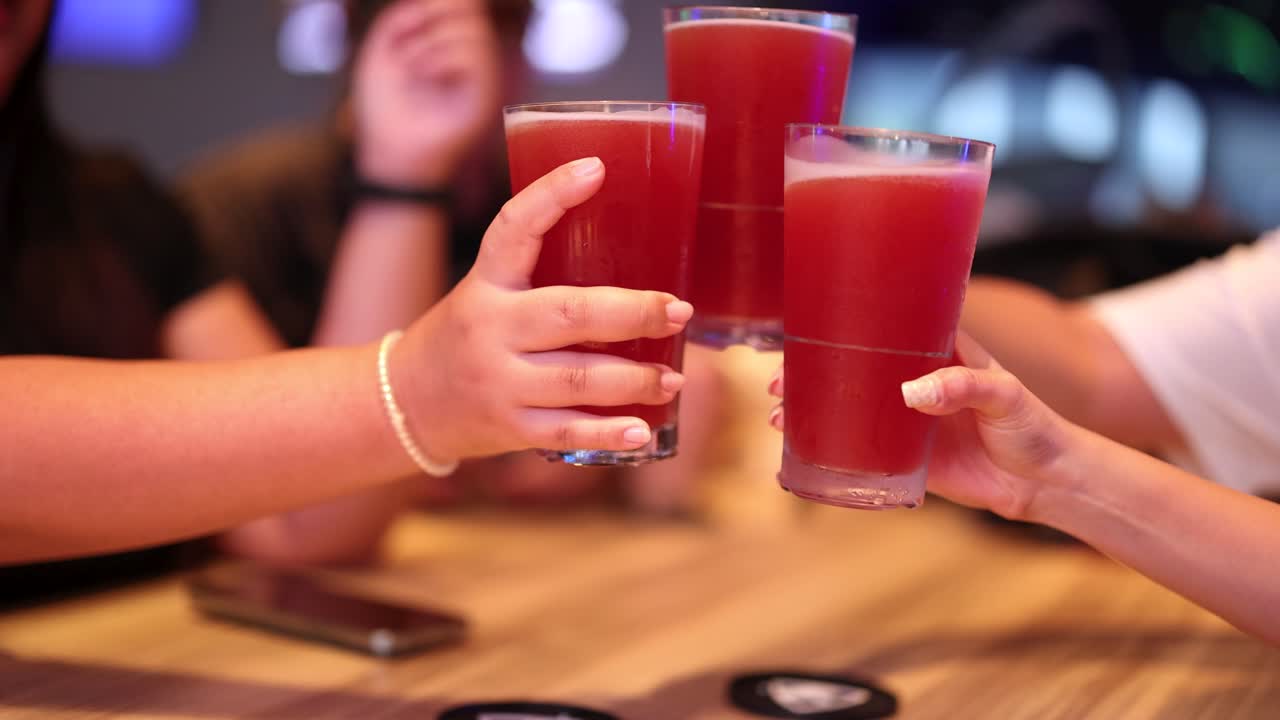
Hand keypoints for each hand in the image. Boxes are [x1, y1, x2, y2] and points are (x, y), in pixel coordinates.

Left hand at [353, 0, 501, 185]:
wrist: (389, 150)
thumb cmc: (385, 106)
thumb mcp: (385, 45)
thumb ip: (407, 14)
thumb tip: (452, 0)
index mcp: (453, 45)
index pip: (465, 5)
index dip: (441, 2)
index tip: (408, 20)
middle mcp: (474, 59)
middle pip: (469, 8)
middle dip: (430, 17)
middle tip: (406, 50)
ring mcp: (483, 78)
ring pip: (473, 29)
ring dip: (428, 43)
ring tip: (413, 70)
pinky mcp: (487, 96)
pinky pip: (475, 55)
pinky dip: (442, 59)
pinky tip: (427, 77)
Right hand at [391, 157, 693, 462]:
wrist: (406, 402)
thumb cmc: (467, 337)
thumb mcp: (487, 293)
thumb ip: (541, 279)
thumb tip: (638, 256)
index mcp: (486, 284)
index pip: (515, 228)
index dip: (552, 194)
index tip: (596, 169)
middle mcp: (491, 330)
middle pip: (569, 314)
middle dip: (631, 313)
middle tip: (678, 311)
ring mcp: (499, 382)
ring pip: (577, 379)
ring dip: (635, 379)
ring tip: (674, 377)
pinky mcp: (510, 427)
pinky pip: (566, 432)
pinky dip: (608, 433)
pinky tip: (643, 430)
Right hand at [768, 333, 1074, 519]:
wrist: (1045, 482)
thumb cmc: (1033, 425)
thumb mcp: (1004, 395)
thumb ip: (963, 387)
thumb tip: (911, 393)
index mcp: (934, 351)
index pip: (883, 326)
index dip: (841, 324)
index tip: (803, 326)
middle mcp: (911, 380)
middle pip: (851, 368)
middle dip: (808, 371)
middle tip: (777, 380)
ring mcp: (904, 420)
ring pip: (847, 408)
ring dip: (809, 410)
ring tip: (777, 416)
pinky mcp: (904, 458)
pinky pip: (859, 452)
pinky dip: (829, 449)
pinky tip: (798, 451)